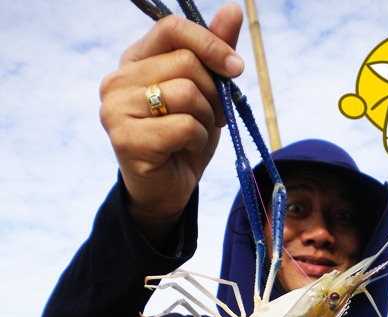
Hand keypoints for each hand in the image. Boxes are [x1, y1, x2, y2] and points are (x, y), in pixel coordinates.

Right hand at [99, 2, 243, 241]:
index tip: (236, 68)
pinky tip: (184, 151)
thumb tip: (234, 9)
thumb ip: (215, 54)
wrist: (167, 191)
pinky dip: (197, 141)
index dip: (211, 44)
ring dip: (205, 119)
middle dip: (212, 94)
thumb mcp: (205, 94)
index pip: (173, 29)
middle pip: (186, 63)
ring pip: (186, 93)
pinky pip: (183, 126)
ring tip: (194, 136)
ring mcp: (116, 110)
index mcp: (135, 60)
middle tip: (211, 118)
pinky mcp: (125, 139)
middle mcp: (117, 80)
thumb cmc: (184, 140)